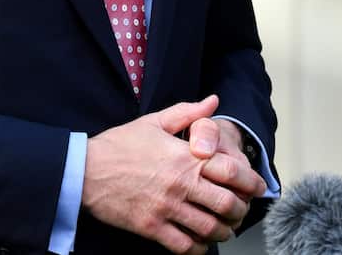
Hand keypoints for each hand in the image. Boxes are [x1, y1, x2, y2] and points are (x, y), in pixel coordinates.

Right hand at [82, 95, 250, 253]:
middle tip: (242, 211)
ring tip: (225, 228)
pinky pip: (185, 245)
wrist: (84, 170)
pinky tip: (201, 242)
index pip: (231, 171)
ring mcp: (166, 208)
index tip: (256, 187)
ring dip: (224, 231)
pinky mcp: (151, 227)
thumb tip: (213, 101)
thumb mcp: (153, 122)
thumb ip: (187, 113)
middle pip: (227, 204)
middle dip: (241, 210)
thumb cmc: (119, 145)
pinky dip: (199, 247)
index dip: (251, 182)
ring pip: (209, 227)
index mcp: (184, 157)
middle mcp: (179, 183)